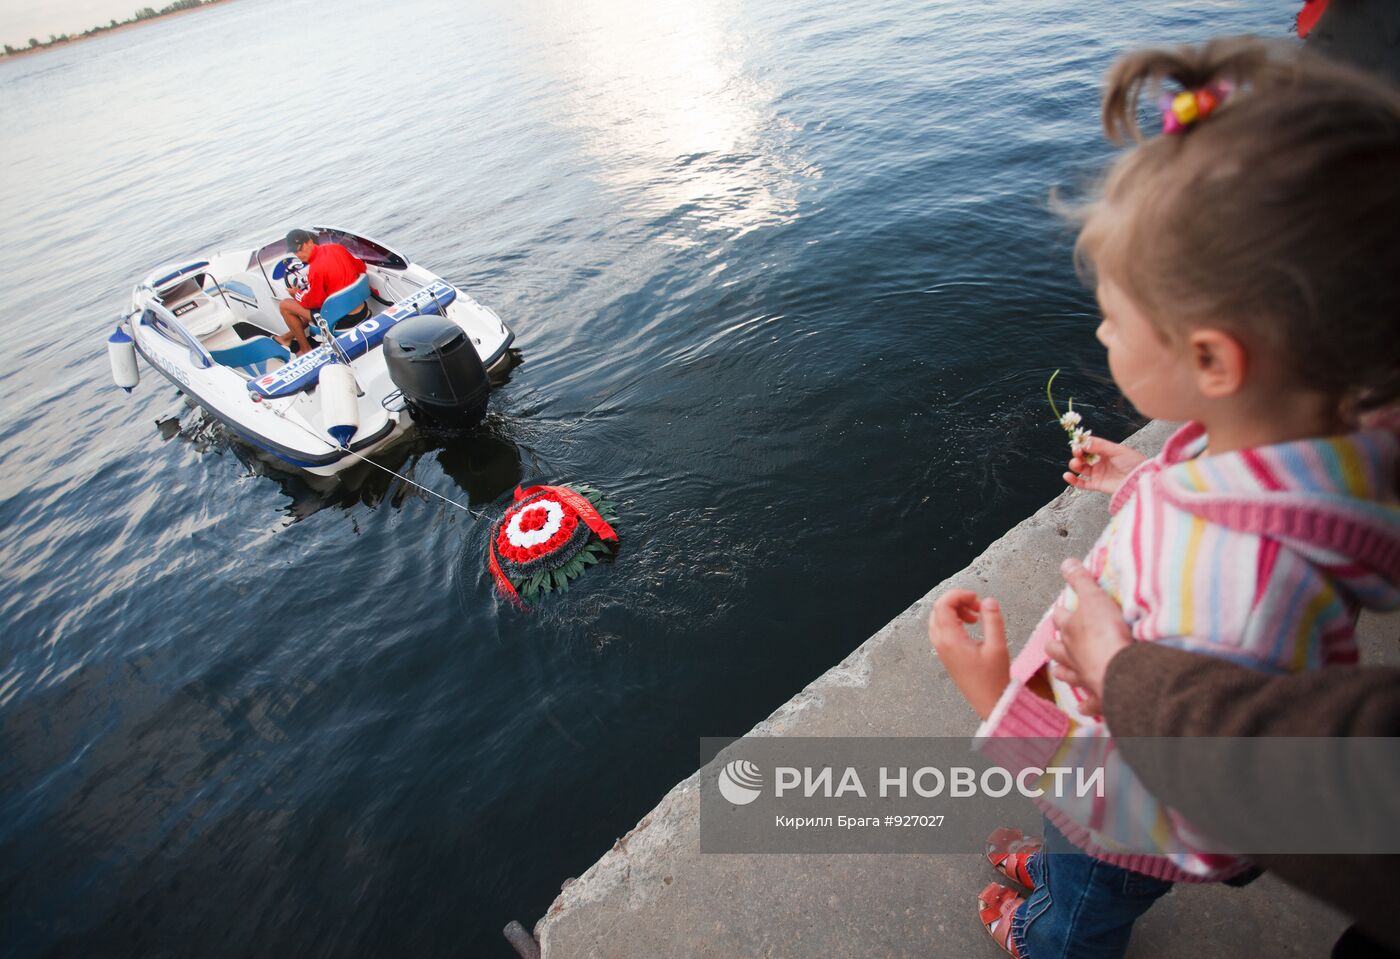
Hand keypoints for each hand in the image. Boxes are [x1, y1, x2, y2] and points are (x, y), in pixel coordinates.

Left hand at [929, 590, 1009, 720]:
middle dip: (957, 601)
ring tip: (975, 617)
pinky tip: (971, 625)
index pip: (943, 605)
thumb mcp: (998, 646)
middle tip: (977, 606)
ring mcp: (941, 649)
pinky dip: (954, 621)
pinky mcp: (945, 653)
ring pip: (938, 618)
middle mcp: (941, 643)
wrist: (989, 702)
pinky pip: (942, 628)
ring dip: (955, 610)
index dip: (959, 595)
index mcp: (950, 640)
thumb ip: (993, 620)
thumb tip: (988, 600)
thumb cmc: (993, 679)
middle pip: (938, 609)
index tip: (976, 598)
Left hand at [1046, 558, 1131, 714]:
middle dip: (1055, 644)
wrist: (1119, 668)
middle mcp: (1072, 654)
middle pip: (1056, 648)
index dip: (1062, 613)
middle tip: (1056, 642)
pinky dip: (1087, 704)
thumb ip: (1081, 580)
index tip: (1062, 611)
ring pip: (1067, 674)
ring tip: (1061, 670)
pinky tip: (1085, 707)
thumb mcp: (1095, 598)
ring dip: (1064, 671)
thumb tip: (1066, 563)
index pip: (1061, 618)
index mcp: (1071, 630)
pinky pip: (1089, 702)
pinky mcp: (1097, 695)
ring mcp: (1082, 675)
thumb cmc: (1106, 633)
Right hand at [1063, 435, 1146, 495]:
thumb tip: (1084, 441)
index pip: (1089, 446)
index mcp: (1105, 451)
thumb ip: (1099, 445)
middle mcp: (1100, 461)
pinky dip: (1073, 480)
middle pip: (1082, 456)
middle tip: (1078, 452)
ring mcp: (1098, 473)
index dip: (1081, 444)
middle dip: (1077, 453)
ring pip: (1080, 468)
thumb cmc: (1133, 462)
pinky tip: (1067, 475)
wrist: (1140, 479)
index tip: (1077, 443)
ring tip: (1076, 463)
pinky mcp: (1097, 484)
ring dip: (1074, 464)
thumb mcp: (1117, 450)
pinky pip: (1081, 483)